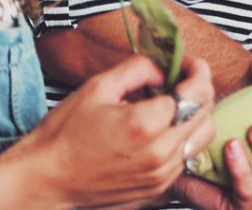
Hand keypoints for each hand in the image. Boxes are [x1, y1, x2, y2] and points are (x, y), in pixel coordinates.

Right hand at [0, 55, 213, 209]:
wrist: (46, 180)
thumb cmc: (64, 135)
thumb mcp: (98, 87)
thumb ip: (139, 69)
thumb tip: (164, 69)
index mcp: (146, 125)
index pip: (196, 92)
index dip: (198, 70)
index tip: (189, 63)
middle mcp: (160, 153)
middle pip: (206, 114)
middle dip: (199, 90)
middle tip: (180, 79)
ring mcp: (160, 175)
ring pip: (200, 139)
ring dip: (193, 117)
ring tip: (169, 105)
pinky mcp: (156, 189)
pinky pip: (184, 158)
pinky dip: (180, 140)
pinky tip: (157, 130)